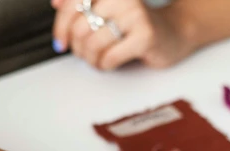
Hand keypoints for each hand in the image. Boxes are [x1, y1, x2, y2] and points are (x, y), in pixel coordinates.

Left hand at [51, 0, 193, 70]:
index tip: (61, 42)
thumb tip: (55, 2)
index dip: (61, 26)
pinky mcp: (145, 36)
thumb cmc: (136, 24)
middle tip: (84, 54)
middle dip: (78, 48)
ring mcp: (135, 15)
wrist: (174, 32)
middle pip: (80, 27)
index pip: (73, 4)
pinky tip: (110, 63)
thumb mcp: (106, 10)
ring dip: (91, 59)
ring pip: (93, 44)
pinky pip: (110, 57)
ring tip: (98, 60)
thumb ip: (81, 6)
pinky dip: (105, 65)